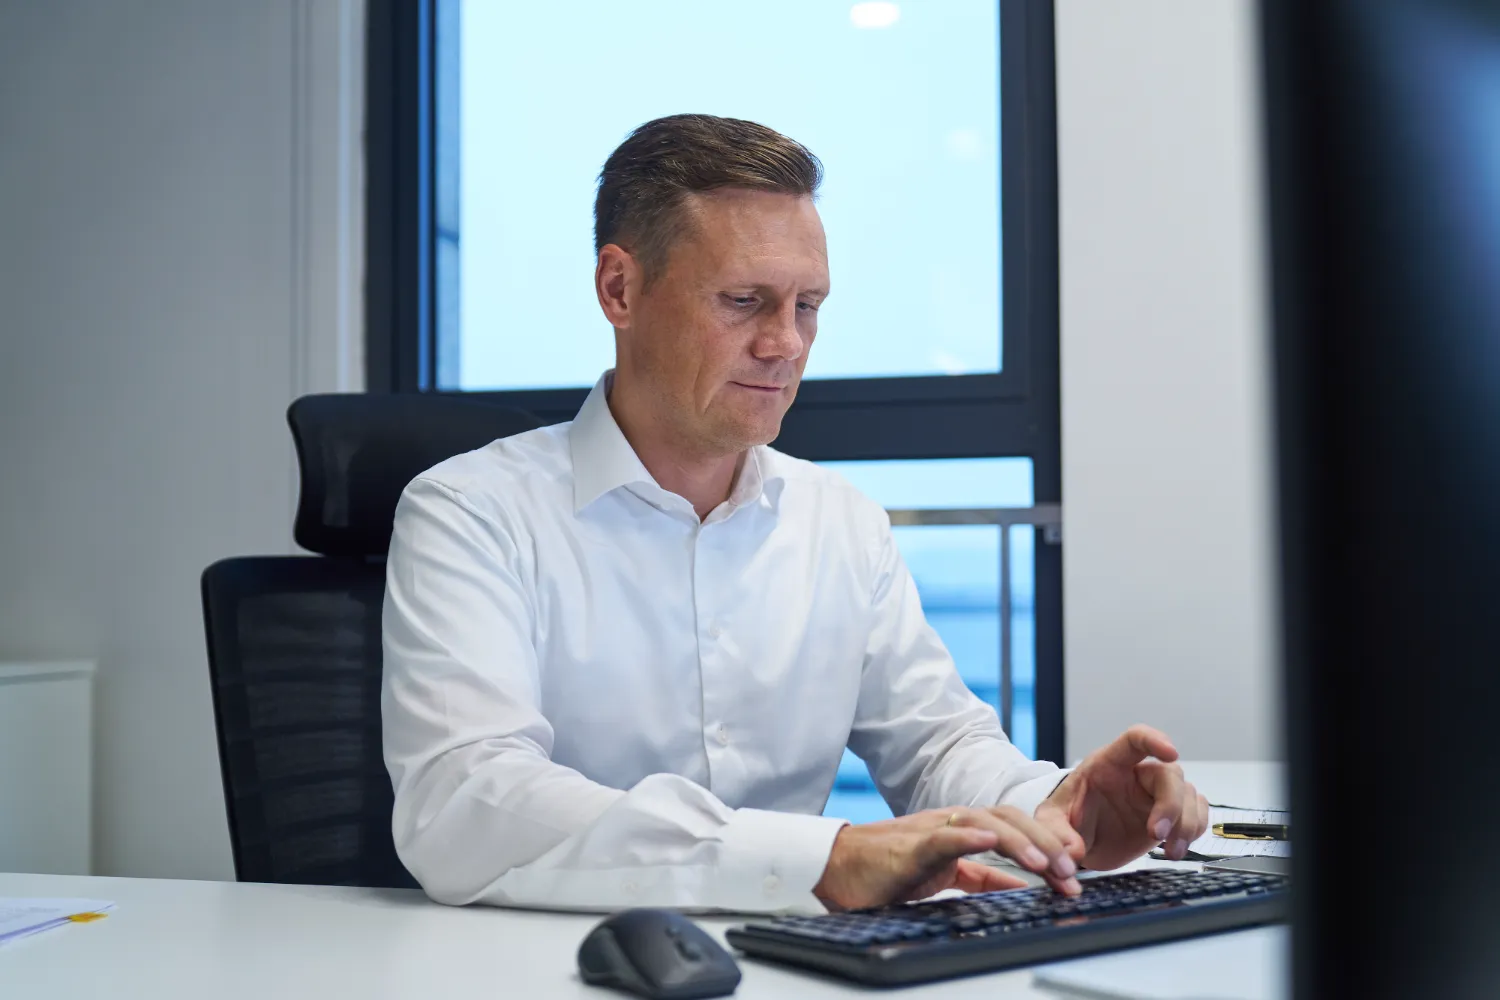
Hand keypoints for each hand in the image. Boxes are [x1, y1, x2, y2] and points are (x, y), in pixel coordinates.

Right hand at [812, 805, 1082, 910]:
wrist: (838, 869)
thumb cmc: (887, 871)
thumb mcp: (947, 876)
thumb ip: (983, 878)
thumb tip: (1022, 887)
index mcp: (962, 830)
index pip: (1016, 830)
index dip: (1048, 848)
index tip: (1072, 878)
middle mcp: (952, 822)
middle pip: (1009, 820)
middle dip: (1045, 845)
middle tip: (1070, 874)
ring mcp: (931, 829)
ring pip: (984, 823)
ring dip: (1019, 841)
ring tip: (1045, 862)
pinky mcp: (911, 845)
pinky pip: (943, 835)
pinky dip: (968, 836)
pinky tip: (989, 840)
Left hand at [1034, 724, 1210, 870]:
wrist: (1081, 841)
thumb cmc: (1067, 819)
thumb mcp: (1052, 822)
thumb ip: (1056, 833)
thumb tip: (1072, 850)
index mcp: (1108, 764)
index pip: (1135, 739)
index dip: (1154, 740)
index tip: (1171, 752)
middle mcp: (1137, 774)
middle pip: (1170, 774)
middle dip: (1171, 805)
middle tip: (1156, 834)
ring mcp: (1156, 794)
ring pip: (1188, 795)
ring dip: (1186, 824)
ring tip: (1169, 850)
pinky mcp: (1171, 815)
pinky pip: (1197, 812)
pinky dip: (1194, 830)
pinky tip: (1176, 847)